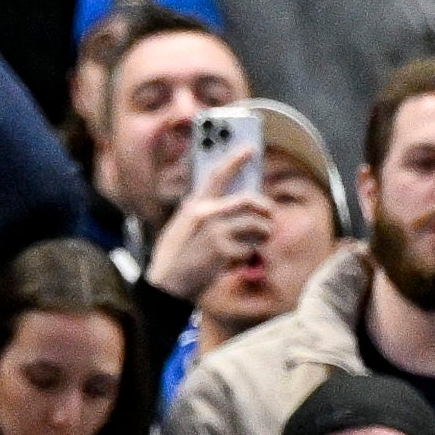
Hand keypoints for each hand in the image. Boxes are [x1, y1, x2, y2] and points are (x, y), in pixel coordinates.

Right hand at [143, 147, 274, 302]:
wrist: (166, 286)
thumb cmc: (174, 259)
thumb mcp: (182, 227)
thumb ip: (204, 214)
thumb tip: (233, 207)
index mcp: (194, 205)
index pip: (217, 175)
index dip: (234, 159)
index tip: (250, 148)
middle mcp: (206, 213)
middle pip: (249, 200)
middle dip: (264, 208)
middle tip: (268, 216)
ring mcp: (215, 231)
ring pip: (255, 224)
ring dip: (262, 234)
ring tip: (258, 241)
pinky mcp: (222, 250)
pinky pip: (249, 249)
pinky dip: (247, 256)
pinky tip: (237, 261)